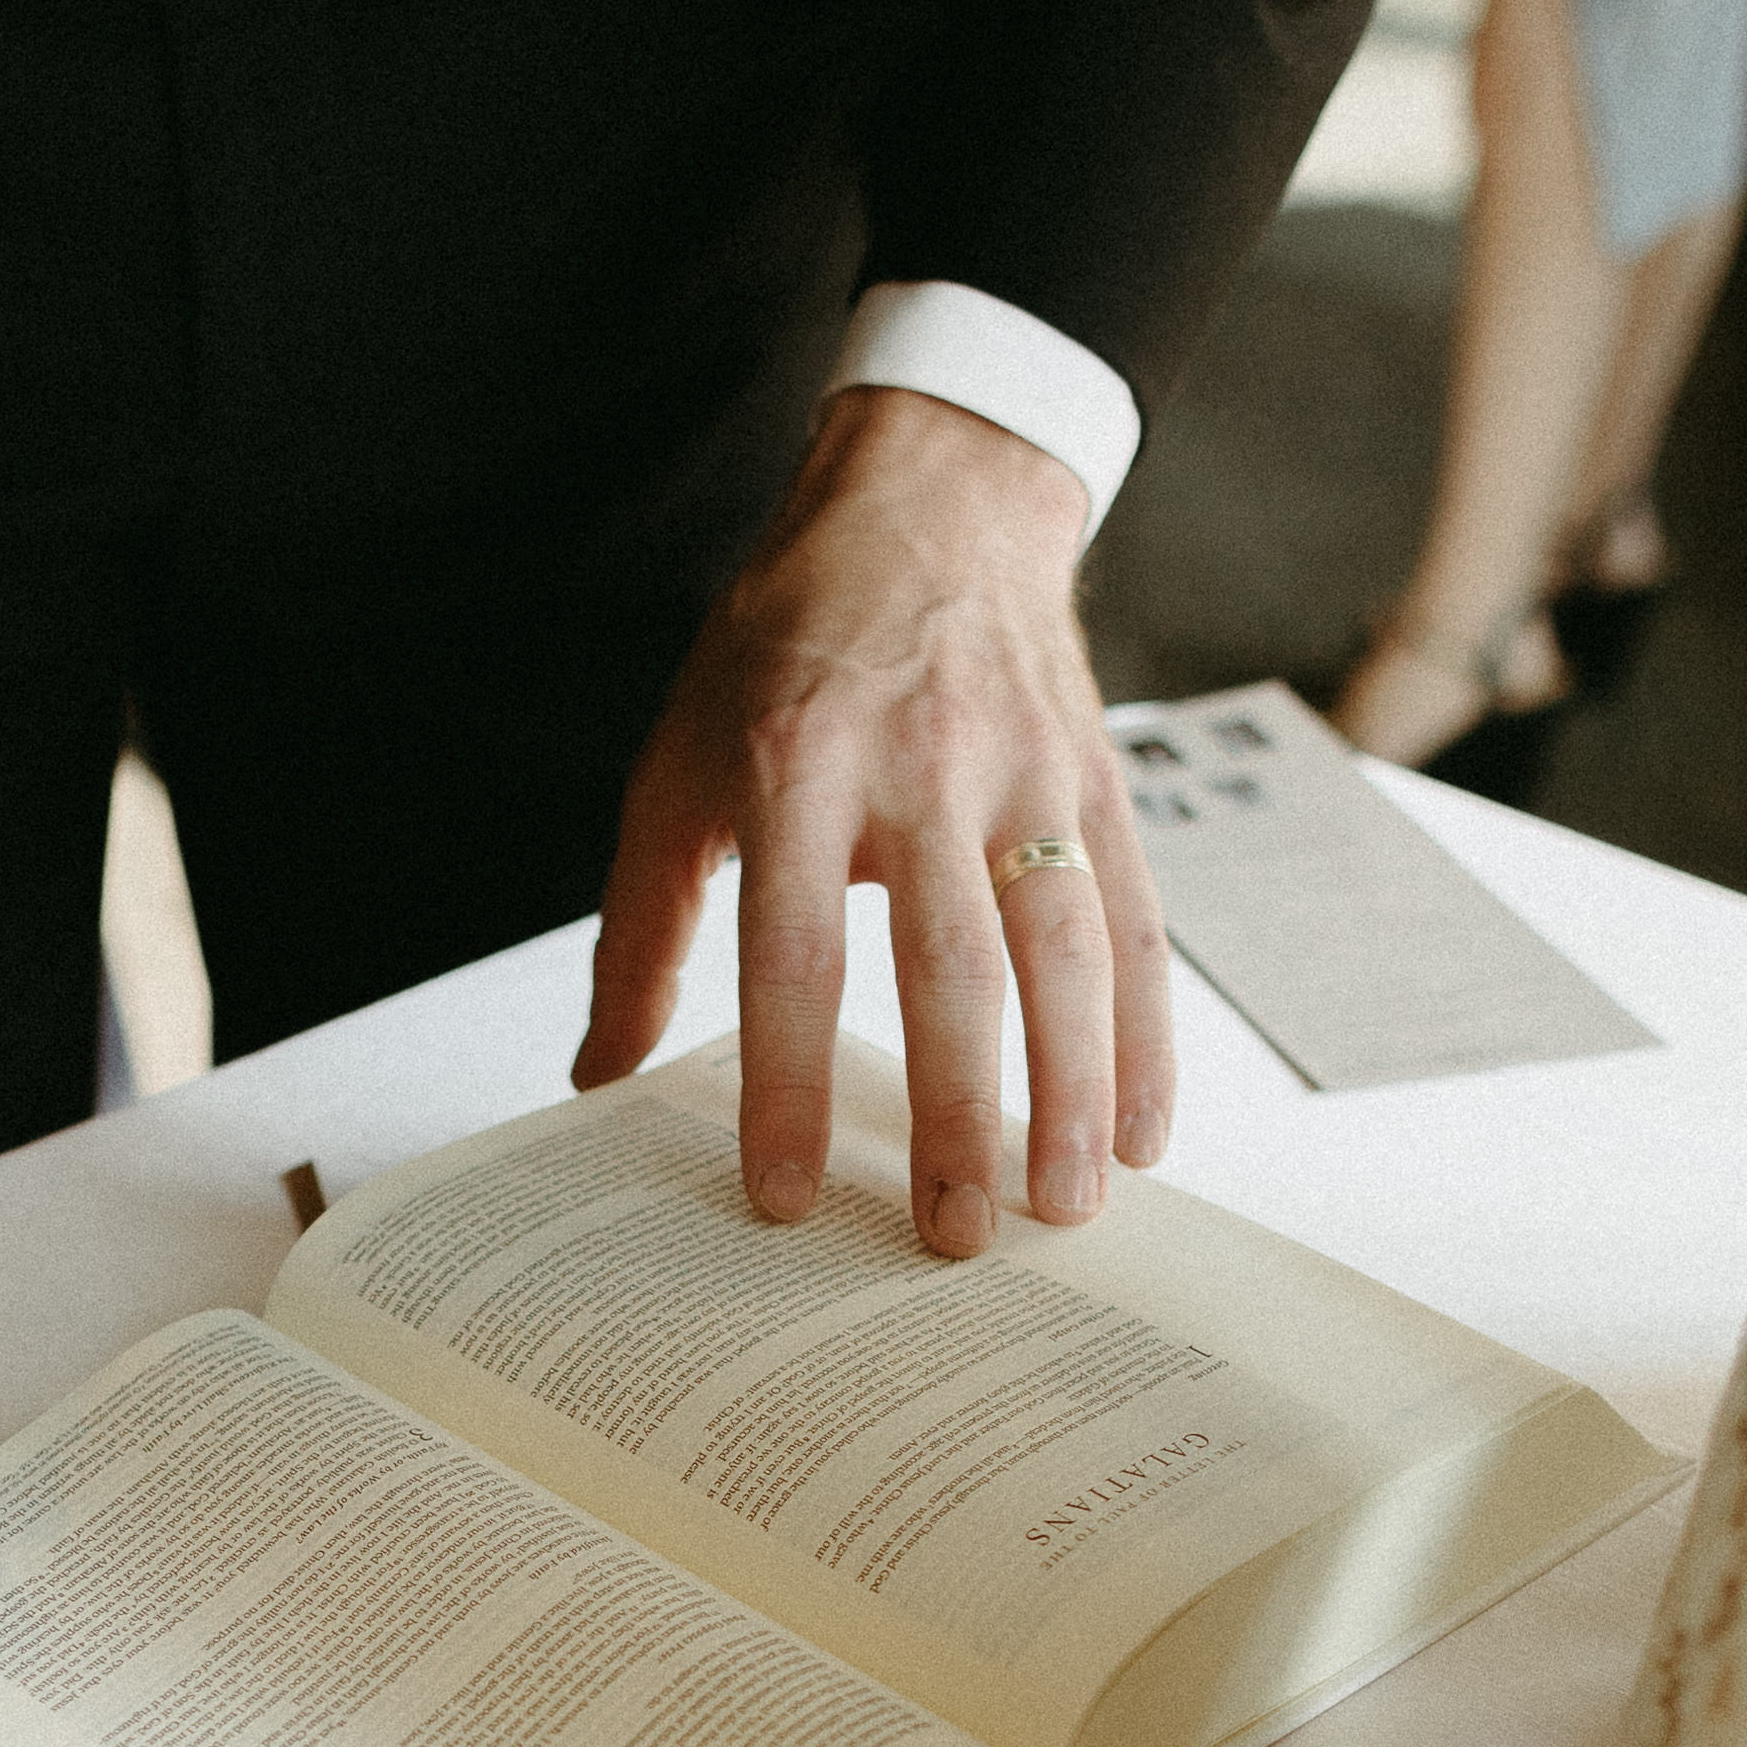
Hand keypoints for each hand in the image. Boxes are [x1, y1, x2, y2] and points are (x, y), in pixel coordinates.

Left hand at [577, 385, 1171, 1257]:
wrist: (930, 505)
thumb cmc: (786, 648)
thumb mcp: (678, 763)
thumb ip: (640, 929)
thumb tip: (599, 1080)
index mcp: (794, 763)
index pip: (793, 950)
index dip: (787, 1080)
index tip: (787, 1194)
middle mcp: (921, 767)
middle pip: (948, 967)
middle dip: (956, 1115)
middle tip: (949, 1241)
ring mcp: (1025, 776)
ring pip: (1065, 953)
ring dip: (1073, 1092)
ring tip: (1060, 1211)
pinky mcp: (1096, 785)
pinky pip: (1136, 925)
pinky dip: (1147, 1037)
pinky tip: (1142, 1134)